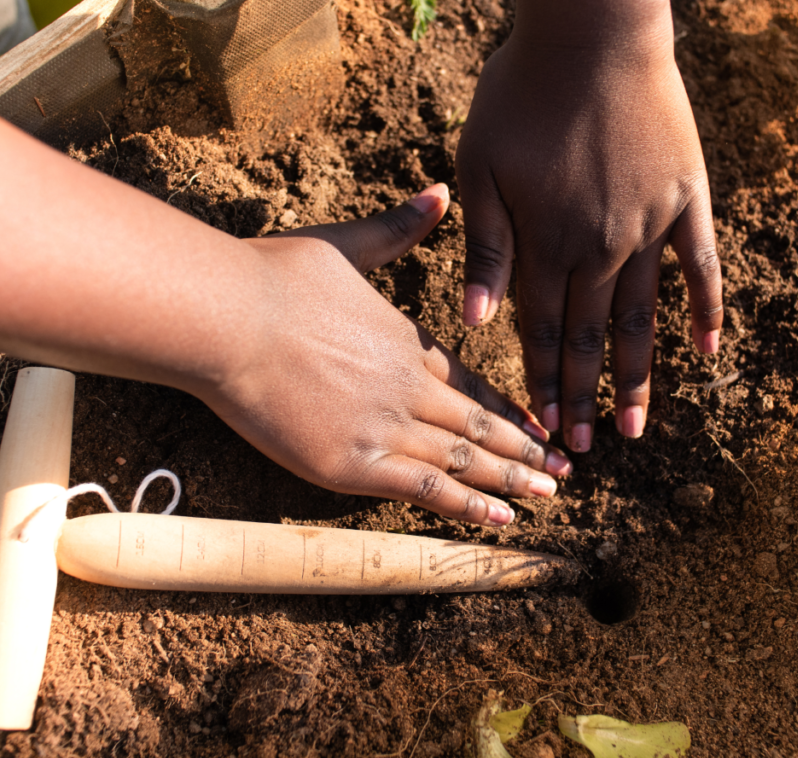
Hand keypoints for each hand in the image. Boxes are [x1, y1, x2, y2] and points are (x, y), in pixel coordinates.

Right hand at [204, 185, 571, 525]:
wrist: (226, 318)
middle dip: (526, 451)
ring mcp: (386, 429)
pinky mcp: (353, 466)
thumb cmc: (275, 278)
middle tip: (566, 472)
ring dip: (510, 480)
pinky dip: (466, 506)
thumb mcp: (344, 244)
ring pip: (464, 460)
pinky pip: (425, 489)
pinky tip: (501, 519)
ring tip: (548, 496)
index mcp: (410, 343)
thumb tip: (440, 193)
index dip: (510, 409)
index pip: (475, 384)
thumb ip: (398, 228)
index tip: (541, 426)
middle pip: (481, 426)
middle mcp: (411, 389)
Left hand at [455, 0, 722, 451]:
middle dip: (584, 397)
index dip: (540, 382)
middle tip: (585, 448)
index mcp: (546, 243)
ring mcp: (648, 228)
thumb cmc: (522, 92)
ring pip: (642, 319)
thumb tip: (477, 323)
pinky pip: (701, 267)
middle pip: (588, 338)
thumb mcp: (481, 165)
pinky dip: (706, 311)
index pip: (539, 332)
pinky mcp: (685, 201)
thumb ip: (485, 249)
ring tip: (639, 427)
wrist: (592, 29)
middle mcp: (599, 248)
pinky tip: (708, 352)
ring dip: (638, 376)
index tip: (543, 428)